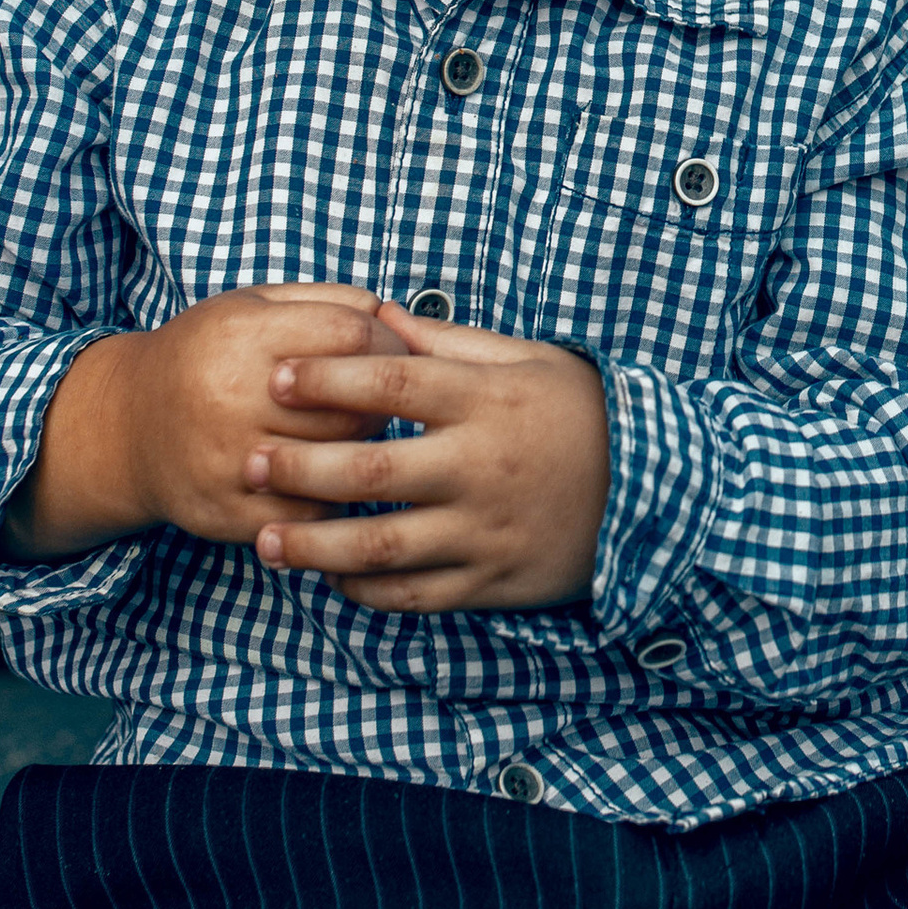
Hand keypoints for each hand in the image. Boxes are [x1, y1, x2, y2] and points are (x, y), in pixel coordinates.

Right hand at [4, 285, 383, 559]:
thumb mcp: (252, 306)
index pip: (351, 337)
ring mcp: (225, 461)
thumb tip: (396, 317)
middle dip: (381, 405)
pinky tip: (323, 482)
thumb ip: (327, 300)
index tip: (397, 357)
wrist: (126, 427)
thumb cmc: (206, 357)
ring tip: (353, 439)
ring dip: (361, 455)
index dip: (390, 347)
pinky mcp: (223, 512)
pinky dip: (329, 501)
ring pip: (336, 465)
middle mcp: (229, 397)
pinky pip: (309, 514)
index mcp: (241, 334)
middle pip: (352, 407)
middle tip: (378, 404)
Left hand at [244, 298, 610, 610]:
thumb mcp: (527, 360)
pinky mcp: (496, 580)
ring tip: (264, 542)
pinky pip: (418, 594)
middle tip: (248, 464)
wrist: (659, 492)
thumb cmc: (582, 413)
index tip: (275, 378)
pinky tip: (333, 580)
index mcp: (487, 402)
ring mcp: (487, 530)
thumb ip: (448, 340)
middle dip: (298, 470)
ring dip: (314, 547)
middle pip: (370, 473)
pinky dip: (368, 591)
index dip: (326, 381)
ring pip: (383, 545)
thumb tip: (376, 314)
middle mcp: (481, 467)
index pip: (390, 386)